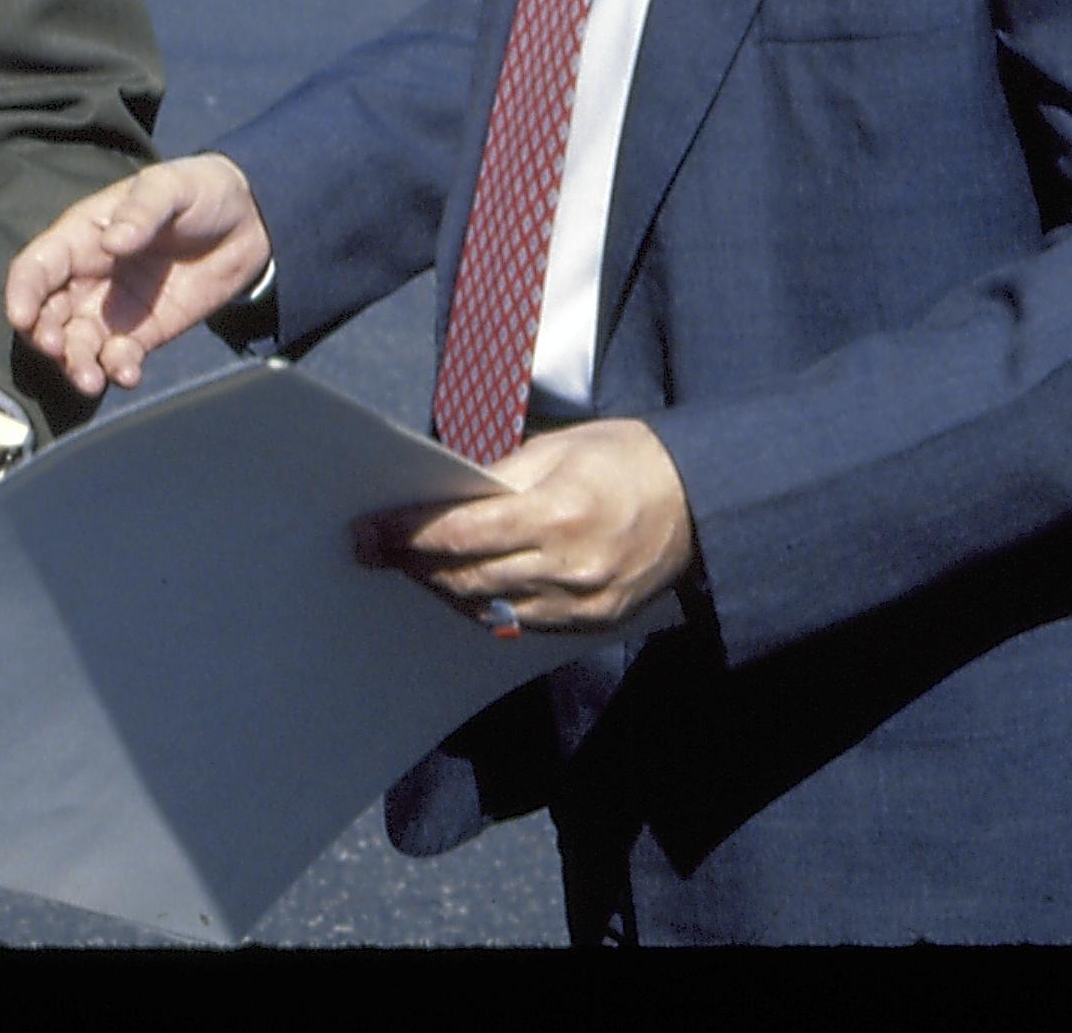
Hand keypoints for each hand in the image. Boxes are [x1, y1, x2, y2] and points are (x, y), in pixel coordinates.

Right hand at [4, 155, 271, 395]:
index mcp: (81, 236)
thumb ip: (142, 210)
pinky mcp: (140, 334)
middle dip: (44, 336)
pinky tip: (130, 375)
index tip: (21, 316)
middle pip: (47, 314)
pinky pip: (117, 359)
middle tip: (59, 350)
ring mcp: (111, 309)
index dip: (22, 291)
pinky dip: (116, 372)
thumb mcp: (171, 187)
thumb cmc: (198, 191)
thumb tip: (112, 240)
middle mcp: (87, 277)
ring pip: (76, 345)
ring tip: (92, 380)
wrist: (247, 224)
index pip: (36, 266)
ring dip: (76, 365)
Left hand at [353, 419, 693, 633]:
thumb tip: (441, 498)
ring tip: (407, 565)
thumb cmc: (626, 459)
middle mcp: (570, 567)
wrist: (702, 501)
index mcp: (560, 512)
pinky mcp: (591, 623)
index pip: (464, 533)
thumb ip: (499, 478)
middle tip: (371, 549)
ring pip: (488, 608)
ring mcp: (582, 603)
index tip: (369, 531)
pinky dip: (482, 605)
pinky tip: (456, 585)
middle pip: (468, 577)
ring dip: (440, 588)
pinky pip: (520, 623)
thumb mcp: (560, 448)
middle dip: (413, 564)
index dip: (409, 535)